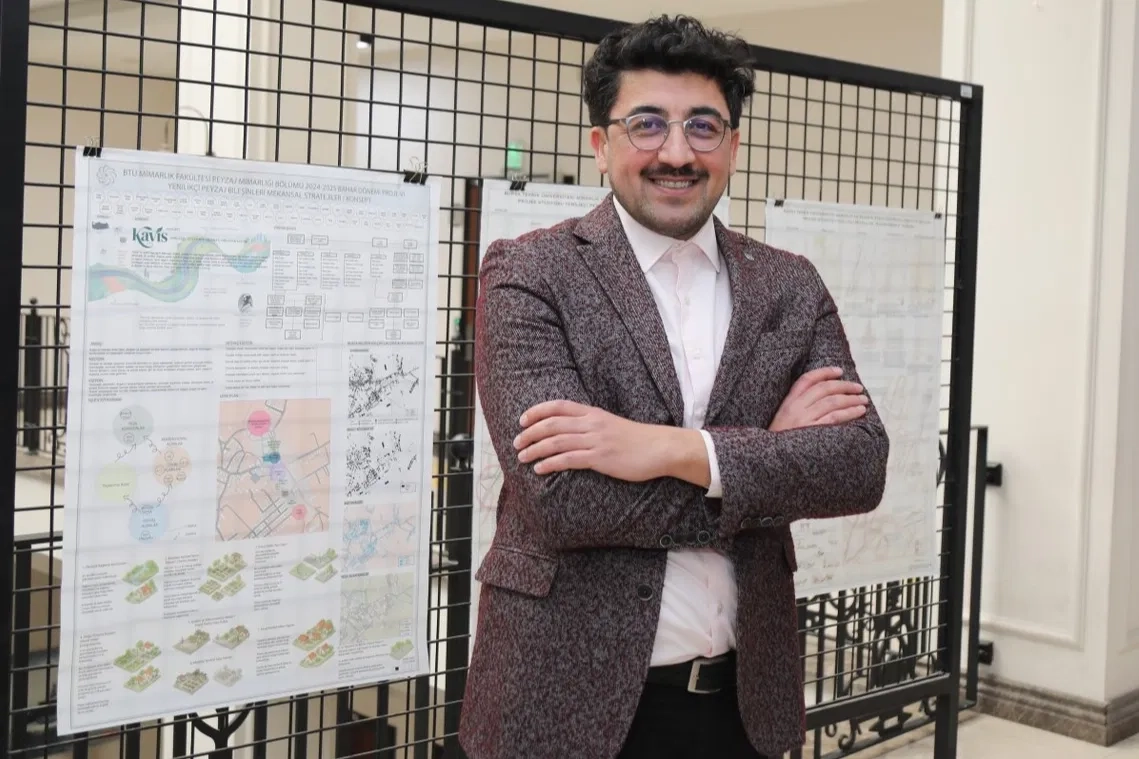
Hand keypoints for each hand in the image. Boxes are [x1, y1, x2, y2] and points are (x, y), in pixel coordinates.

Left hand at [514, 400, 692, 481]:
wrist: (660, 448)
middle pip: (551, 424)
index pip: (558, 406)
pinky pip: (569, 460)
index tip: (522, 420)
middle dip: (529, 433)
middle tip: (516, 443)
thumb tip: (569, 431)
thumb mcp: (610, 424)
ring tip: (522, 457)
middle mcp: (591, 424)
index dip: (536, 412)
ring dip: (535, 450)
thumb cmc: (636, 439)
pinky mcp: (600, 458)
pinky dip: (550, 464)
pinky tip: (540, 469)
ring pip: (556, 442)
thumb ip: (590, 424)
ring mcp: (595, 441)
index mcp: (592, 413)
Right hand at [769, 367, 868, 432]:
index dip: (824, 372)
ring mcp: (804, 419)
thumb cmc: (780, 441)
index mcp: (788, 402)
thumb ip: (799, 406)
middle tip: (858, 388)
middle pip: (824, 389)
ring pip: (832, 402)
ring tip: (863, 400)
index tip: (839, 371)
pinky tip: (859, 411)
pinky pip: (835, 417)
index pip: (807, 380)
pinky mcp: (813, 431)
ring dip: (851, 399)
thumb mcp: (783, 419)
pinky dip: (849, 412)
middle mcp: (796, 408)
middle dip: (844, 386)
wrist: (772, 459)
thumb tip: (825, 397)